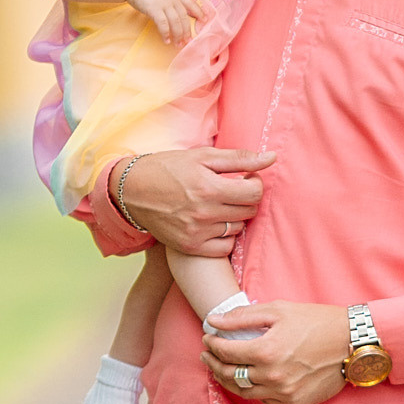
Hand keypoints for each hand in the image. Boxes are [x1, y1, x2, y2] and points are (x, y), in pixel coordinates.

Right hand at [111, 147, 272, 254]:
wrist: (132, 191)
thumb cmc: (169, 168)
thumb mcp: (203, 156)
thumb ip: (239, 158)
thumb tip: (272, 158)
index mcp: (209, 188)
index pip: (254, 192)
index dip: (255, 182)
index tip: (245, 177)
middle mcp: (204, 213)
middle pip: (249, 211)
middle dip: (246, 198)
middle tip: (231, 190)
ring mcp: (196, 233)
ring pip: (238, 228)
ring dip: (235, 216)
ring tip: (219, 205)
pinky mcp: (190, 247)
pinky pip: (224, 248)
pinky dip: (225, 237)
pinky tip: (214, 223)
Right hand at [125, 0, 198, 45]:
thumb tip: (174, 8)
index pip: (190, 2)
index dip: (199, 11)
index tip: (205, 19)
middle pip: (184, 17)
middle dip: (187, 31)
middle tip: (188, 42)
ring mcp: (164, 3)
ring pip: (176, 22)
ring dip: (178, 35)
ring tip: (178, 45)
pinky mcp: (154, 9)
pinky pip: (163, 24)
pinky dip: (166, 33)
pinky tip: (166, 40)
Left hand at [202, 299, 349, 403]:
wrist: (353, 342)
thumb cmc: (317, 321)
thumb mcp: (279, 310)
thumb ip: (242, 317)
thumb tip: (213, 321)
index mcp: (267, 351)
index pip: (226, 352)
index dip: (212, 344)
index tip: (207, 337)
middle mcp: (273, 376)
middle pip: (230, 375)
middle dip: (214, 364)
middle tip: (207, 355)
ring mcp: (284, 393)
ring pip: (244, 392)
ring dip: (228, 380)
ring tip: (222, 369)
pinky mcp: (295, 403)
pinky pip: (264, 400)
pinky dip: (253, 390)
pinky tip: (249, 379)